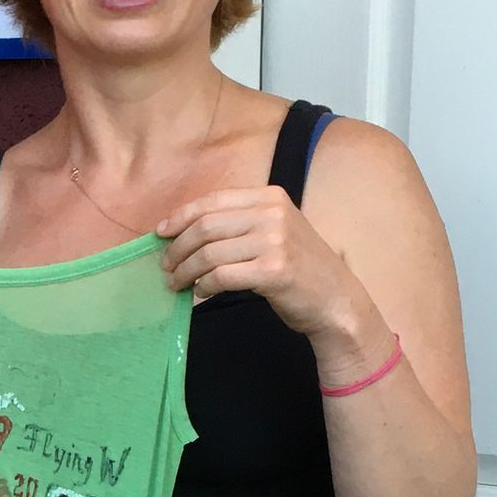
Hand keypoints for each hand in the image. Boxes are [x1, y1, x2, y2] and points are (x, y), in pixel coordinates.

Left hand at [158, 188, 377, 349]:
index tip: (161, 233)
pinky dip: (203, 285)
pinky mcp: (272, 270)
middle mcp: (272, 214)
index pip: (213, 201)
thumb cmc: (299, 268)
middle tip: (166, 266)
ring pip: (209, 253)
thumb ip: (239, 224)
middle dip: (178, 248)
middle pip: (206, 227)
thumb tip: (186, 230)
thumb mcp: (275, 232)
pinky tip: (200, 292)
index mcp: (270, 197)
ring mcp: (274, 241)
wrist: (336, 299)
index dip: (181, 216)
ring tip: (176, 283)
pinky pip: (221, 275)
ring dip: (185, 270)